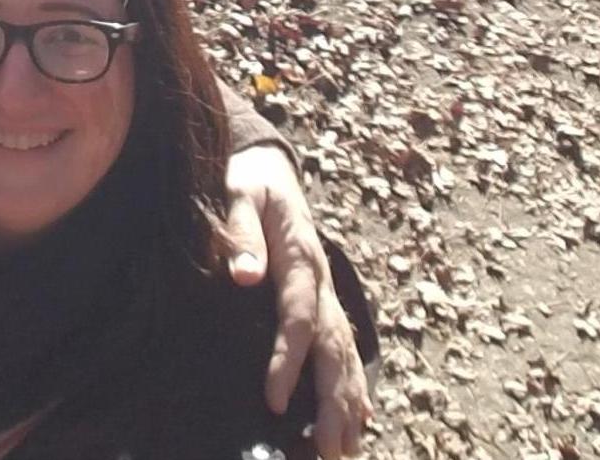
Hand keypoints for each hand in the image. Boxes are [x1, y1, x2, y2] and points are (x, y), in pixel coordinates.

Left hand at [224, 145, 371, 458]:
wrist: (270, 167)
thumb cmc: (249, 181)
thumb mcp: (240, 191)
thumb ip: (242, 231)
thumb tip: (244, 276)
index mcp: (301, 256)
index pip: (298, 316)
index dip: (288, 359)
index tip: (274, 400)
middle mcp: (322, 281)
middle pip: (333, 347)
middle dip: (333, 401)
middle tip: (328, 450)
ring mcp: (329, 293)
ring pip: (346, 354)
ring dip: (348, 404)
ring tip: (345, 451)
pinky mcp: (326, 301)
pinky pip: (345, 348)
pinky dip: (354, 386)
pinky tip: (359, 421)